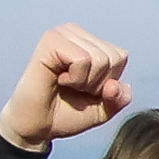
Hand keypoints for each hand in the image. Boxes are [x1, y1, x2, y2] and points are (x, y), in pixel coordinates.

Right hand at [0, 26, 132, 151]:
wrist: (38, 126)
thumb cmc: (67, 113)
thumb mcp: (105, 108)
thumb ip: (120, 97)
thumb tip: (114, 85)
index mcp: (88, 42)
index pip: (120, 56)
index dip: (108, 81)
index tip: (84, 88)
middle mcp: (74, 33)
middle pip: (113, 58)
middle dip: (98, 83)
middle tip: (72, 87)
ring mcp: (62, 34)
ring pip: (100, 59)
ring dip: (85, 82)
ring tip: (64, 83)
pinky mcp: (51, 41)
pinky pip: (83, 59)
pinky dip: (75, 78)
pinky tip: (58, 79)